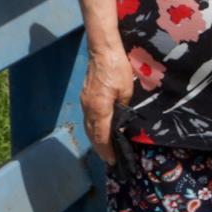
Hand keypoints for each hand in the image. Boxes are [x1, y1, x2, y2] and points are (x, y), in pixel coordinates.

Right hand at [81, 47, 135, 163]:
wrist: (102, 50)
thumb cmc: (117, 68)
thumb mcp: (127, 91)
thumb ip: (123, 109)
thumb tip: (121, 123)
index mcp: (99, 109)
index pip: (101, 136)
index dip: (106, 150)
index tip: (111, 161)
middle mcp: (88, 108)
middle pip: (92, 134)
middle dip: (100, 148)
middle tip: (108, 160)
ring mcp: (85, 101)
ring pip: (88, 126)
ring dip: (96, 139)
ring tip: (104, 150)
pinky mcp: (85, 96)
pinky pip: (88, 118)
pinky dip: (94, 129)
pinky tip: (99, 131)